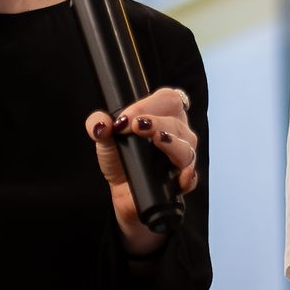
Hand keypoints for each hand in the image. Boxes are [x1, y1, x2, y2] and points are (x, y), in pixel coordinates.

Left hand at [82, 87, 198, 255]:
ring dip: (173, 143)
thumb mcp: (104, 137)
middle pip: (177, 122)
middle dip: (158, 123)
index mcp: (164, 115)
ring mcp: (182, 157)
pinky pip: (192, 178)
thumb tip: (101, 125)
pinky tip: (181, 175)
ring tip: (159, 140)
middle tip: (137, 127)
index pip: (167, 99)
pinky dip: (188, 176)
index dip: (149, 104)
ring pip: (187, 148)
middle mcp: (178, 133)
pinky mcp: (181, 181)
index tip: (125, 118)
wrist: (121, 189)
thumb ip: (98, 124)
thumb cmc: (120, 156)